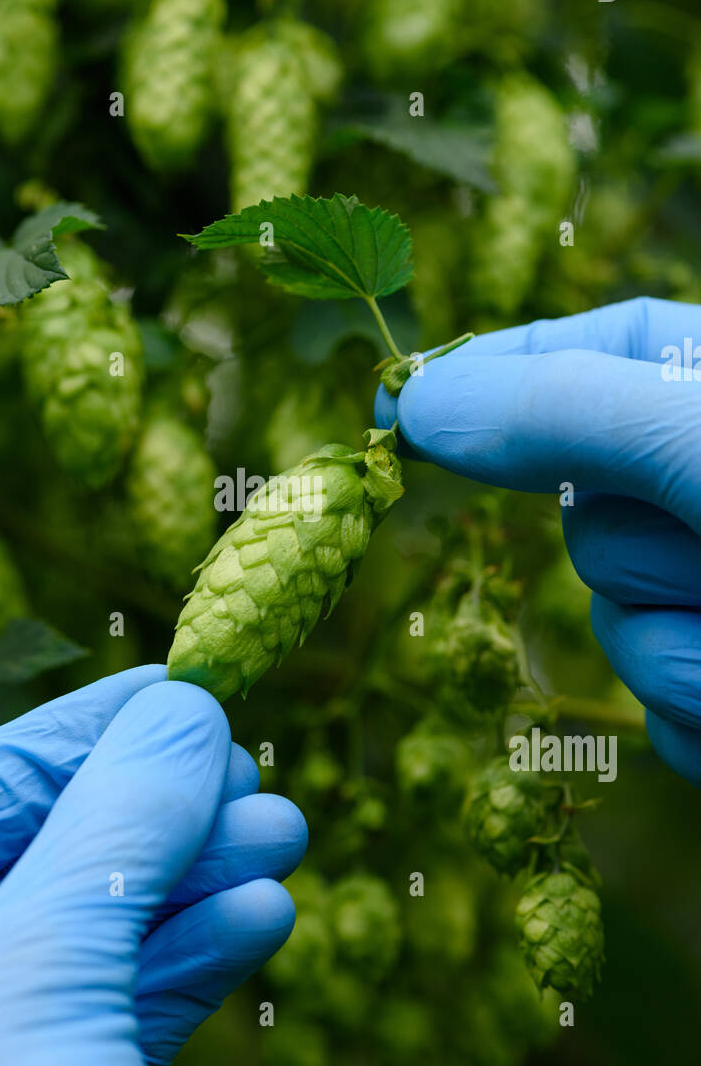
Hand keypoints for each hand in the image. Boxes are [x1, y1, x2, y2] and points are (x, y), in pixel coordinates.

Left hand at [0, 667, 305, 1065]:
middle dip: (156, 817)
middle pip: (37, 866)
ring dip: (197, 885)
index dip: (73, 738)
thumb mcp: (31, 977)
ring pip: (91, 940)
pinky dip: (193, 964)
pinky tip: (261, 915)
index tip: (173, 690)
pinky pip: (119, 1014)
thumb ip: (110, 833)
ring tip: (283, 836)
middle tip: (249, 774)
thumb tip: (185, 711)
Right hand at [375, 296, 700, 785]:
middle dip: (631, 552)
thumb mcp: (696, 441)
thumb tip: (417, 402)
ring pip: (616, 627)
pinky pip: (659, 716)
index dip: (491, 372)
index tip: (395, 409)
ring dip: (672, 648)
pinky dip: (693, 715)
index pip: (587, 349)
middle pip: (584, 510)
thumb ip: (562, 410)